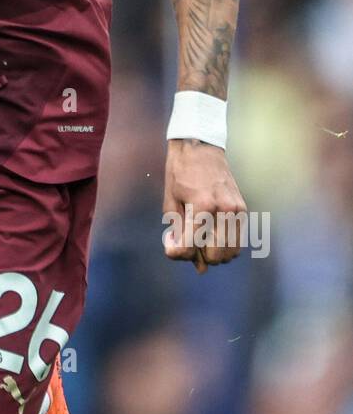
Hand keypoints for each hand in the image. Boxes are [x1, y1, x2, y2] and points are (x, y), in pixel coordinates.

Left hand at [162, 141, 246, 273]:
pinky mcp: (243, 209)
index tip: (171, 241)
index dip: (176, 252)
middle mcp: (222, 210)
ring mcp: (236, 210)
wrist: (200, 147)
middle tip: (187, 238)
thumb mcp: (170, 202)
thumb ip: (179, 234)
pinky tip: (212, 235)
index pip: (189, 247)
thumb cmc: (180, 173)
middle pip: (213, 256)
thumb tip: (197, 266)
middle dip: (196, 255)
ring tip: (200, 237)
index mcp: (201, 207)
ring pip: (229, 253)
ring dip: (212, 253)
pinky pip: (238, 242)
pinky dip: (225, 246)